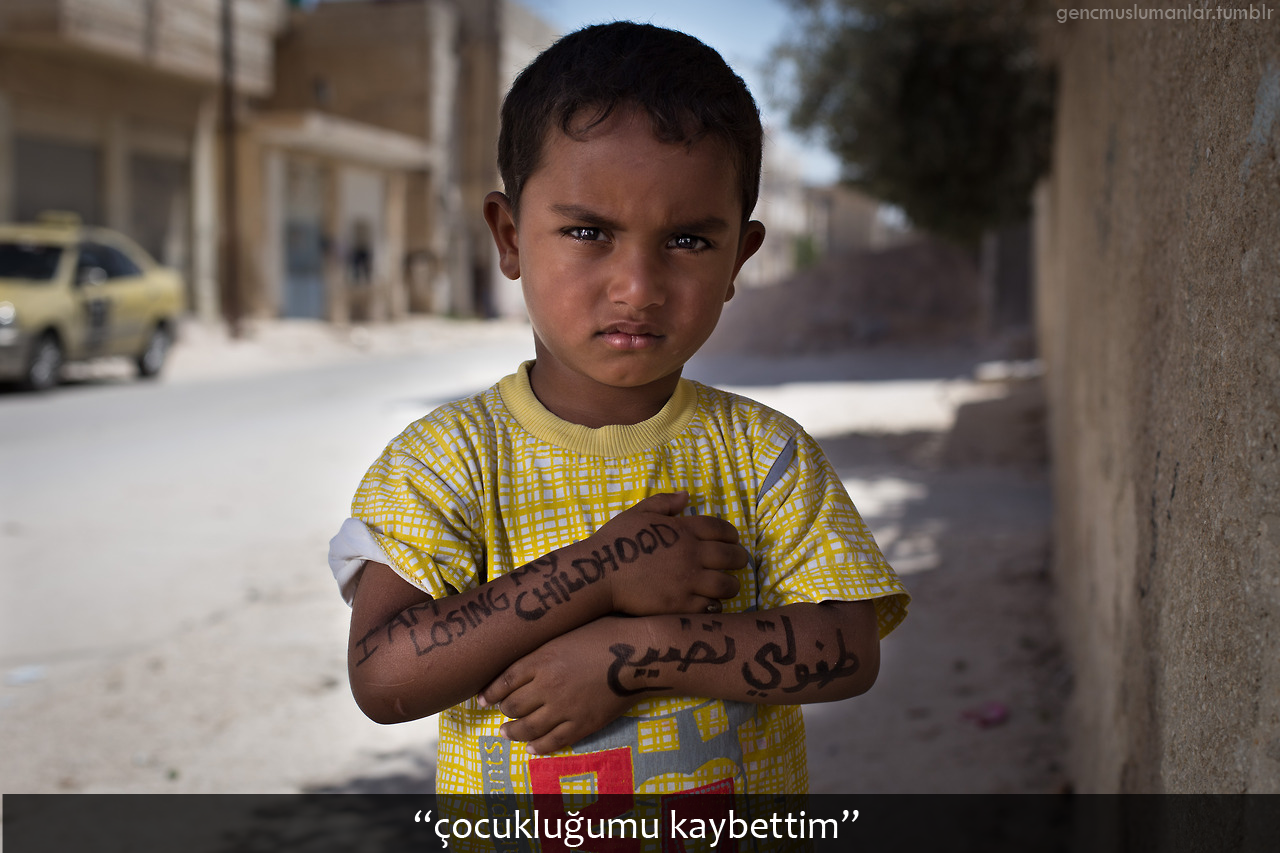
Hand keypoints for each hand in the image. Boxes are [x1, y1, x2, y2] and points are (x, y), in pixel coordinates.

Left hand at [479, 617, 635, 754]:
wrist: (641, 654)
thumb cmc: (606, 632)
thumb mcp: (567, 630)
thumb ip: (544, 646)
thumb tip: (524, 657)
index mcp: (542, 658)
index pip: (504, 681)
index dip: (490, 692)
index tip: (482, 698)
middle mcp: (547, 685)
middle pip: (512, 706)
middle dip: (502, 711)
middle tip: (499, 713)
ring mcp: (564, 708)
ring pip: (527, 727)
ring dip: (513, 732)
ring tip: (507, 733)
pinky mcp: (582, 724)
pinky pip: (553, 742)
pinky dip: (538, 747)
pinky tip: (532, 747)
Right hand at [591, 492, 745, 615]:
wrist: (599, 573)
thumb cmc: (615, 540)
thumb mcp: (638, 512)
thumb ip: (664, 502)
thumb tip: (687, 495)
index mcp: (683, 530)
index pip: (722, 529)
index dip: (732, 535)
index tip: (733, 540)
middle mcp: (691, 554)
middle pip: (732, 556)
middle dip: (739, 559)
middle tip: (737, 562)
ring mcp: (688, 581)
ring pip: (727, 585)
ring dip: (731, 584)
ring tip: (727, 586)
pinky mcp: (680, 605)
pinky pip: (710, 607)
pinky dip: (715, 605)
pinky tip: (710, 603)